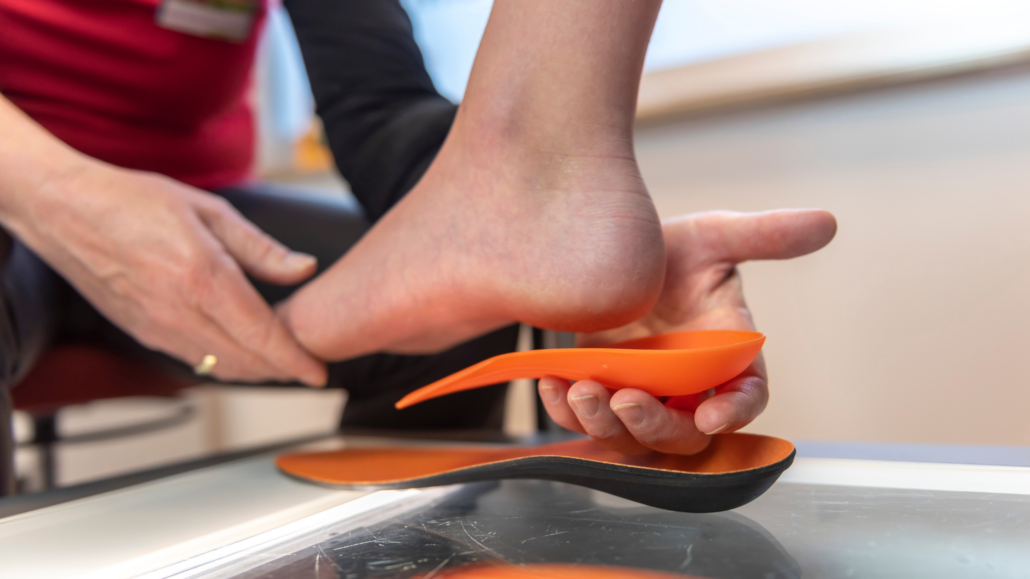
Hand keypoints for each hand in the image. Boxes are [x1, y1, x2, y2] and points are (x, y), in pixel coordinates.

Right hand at [8, 162, 326, 384]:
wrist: (66, 211)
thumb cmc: (136, 202)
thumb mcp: (210, 211)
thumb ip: (261, 249)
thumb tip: (304, 270)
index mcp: (203, 277)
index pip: (262, 335)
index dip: (295, 359)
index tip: (319, 372)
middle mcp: (180, 311)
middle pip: (246, 360)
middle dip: (282, 370)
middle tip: (309, 366)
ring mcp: (157, 327)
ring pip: (220, 367)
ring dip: (256, 371)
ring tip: (282, 364)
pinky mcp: (142, 332)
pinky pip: (194, 360)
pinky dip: (225, 363)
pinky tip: (241, 354)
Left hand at [538, 209, 836, 454]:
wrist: (611, 251)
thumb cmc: (671, 250)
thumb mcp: (713, 236)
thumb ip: (764, 235)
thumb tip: (827, 222)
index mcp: (726, 355)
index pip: (745, 397)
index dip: (734, 414)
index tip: (711, 416)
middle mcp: (686, 386)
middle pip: (683, 434)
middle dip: (656, 426)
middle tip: (627, 400)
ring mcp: (642, 393)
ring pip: (632, 437)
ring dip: (606, 425)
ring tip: (582, 391)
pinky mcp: (601, 392)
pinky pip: (585, 421)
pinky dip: (567, 412)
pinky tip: (552, 386)